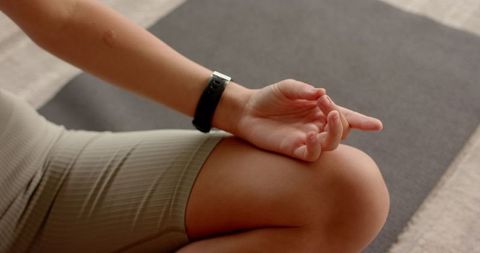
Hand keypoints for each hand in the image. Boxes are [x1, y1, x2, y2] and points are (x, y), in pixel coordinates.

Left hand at [233, 79, 381, 161]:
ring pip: (332, 143)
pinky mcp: (294, 150)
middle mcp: (318, 126)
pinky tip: (309, 134)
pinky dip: (315, 145)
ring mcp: (307, 139)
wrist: (247, 110)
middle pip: (342, 129)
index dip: (362, 121)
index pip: (345, 117)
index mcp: (320, 111)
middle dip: (341, 116)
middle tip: (326, 103)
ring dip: (336, 131)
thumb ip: (305, 90)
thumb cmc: (269, 98)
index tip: (377, 125)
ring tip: (328, 115)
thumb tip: (322, 93)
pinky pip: (312, 154)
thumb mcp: (288, 88)